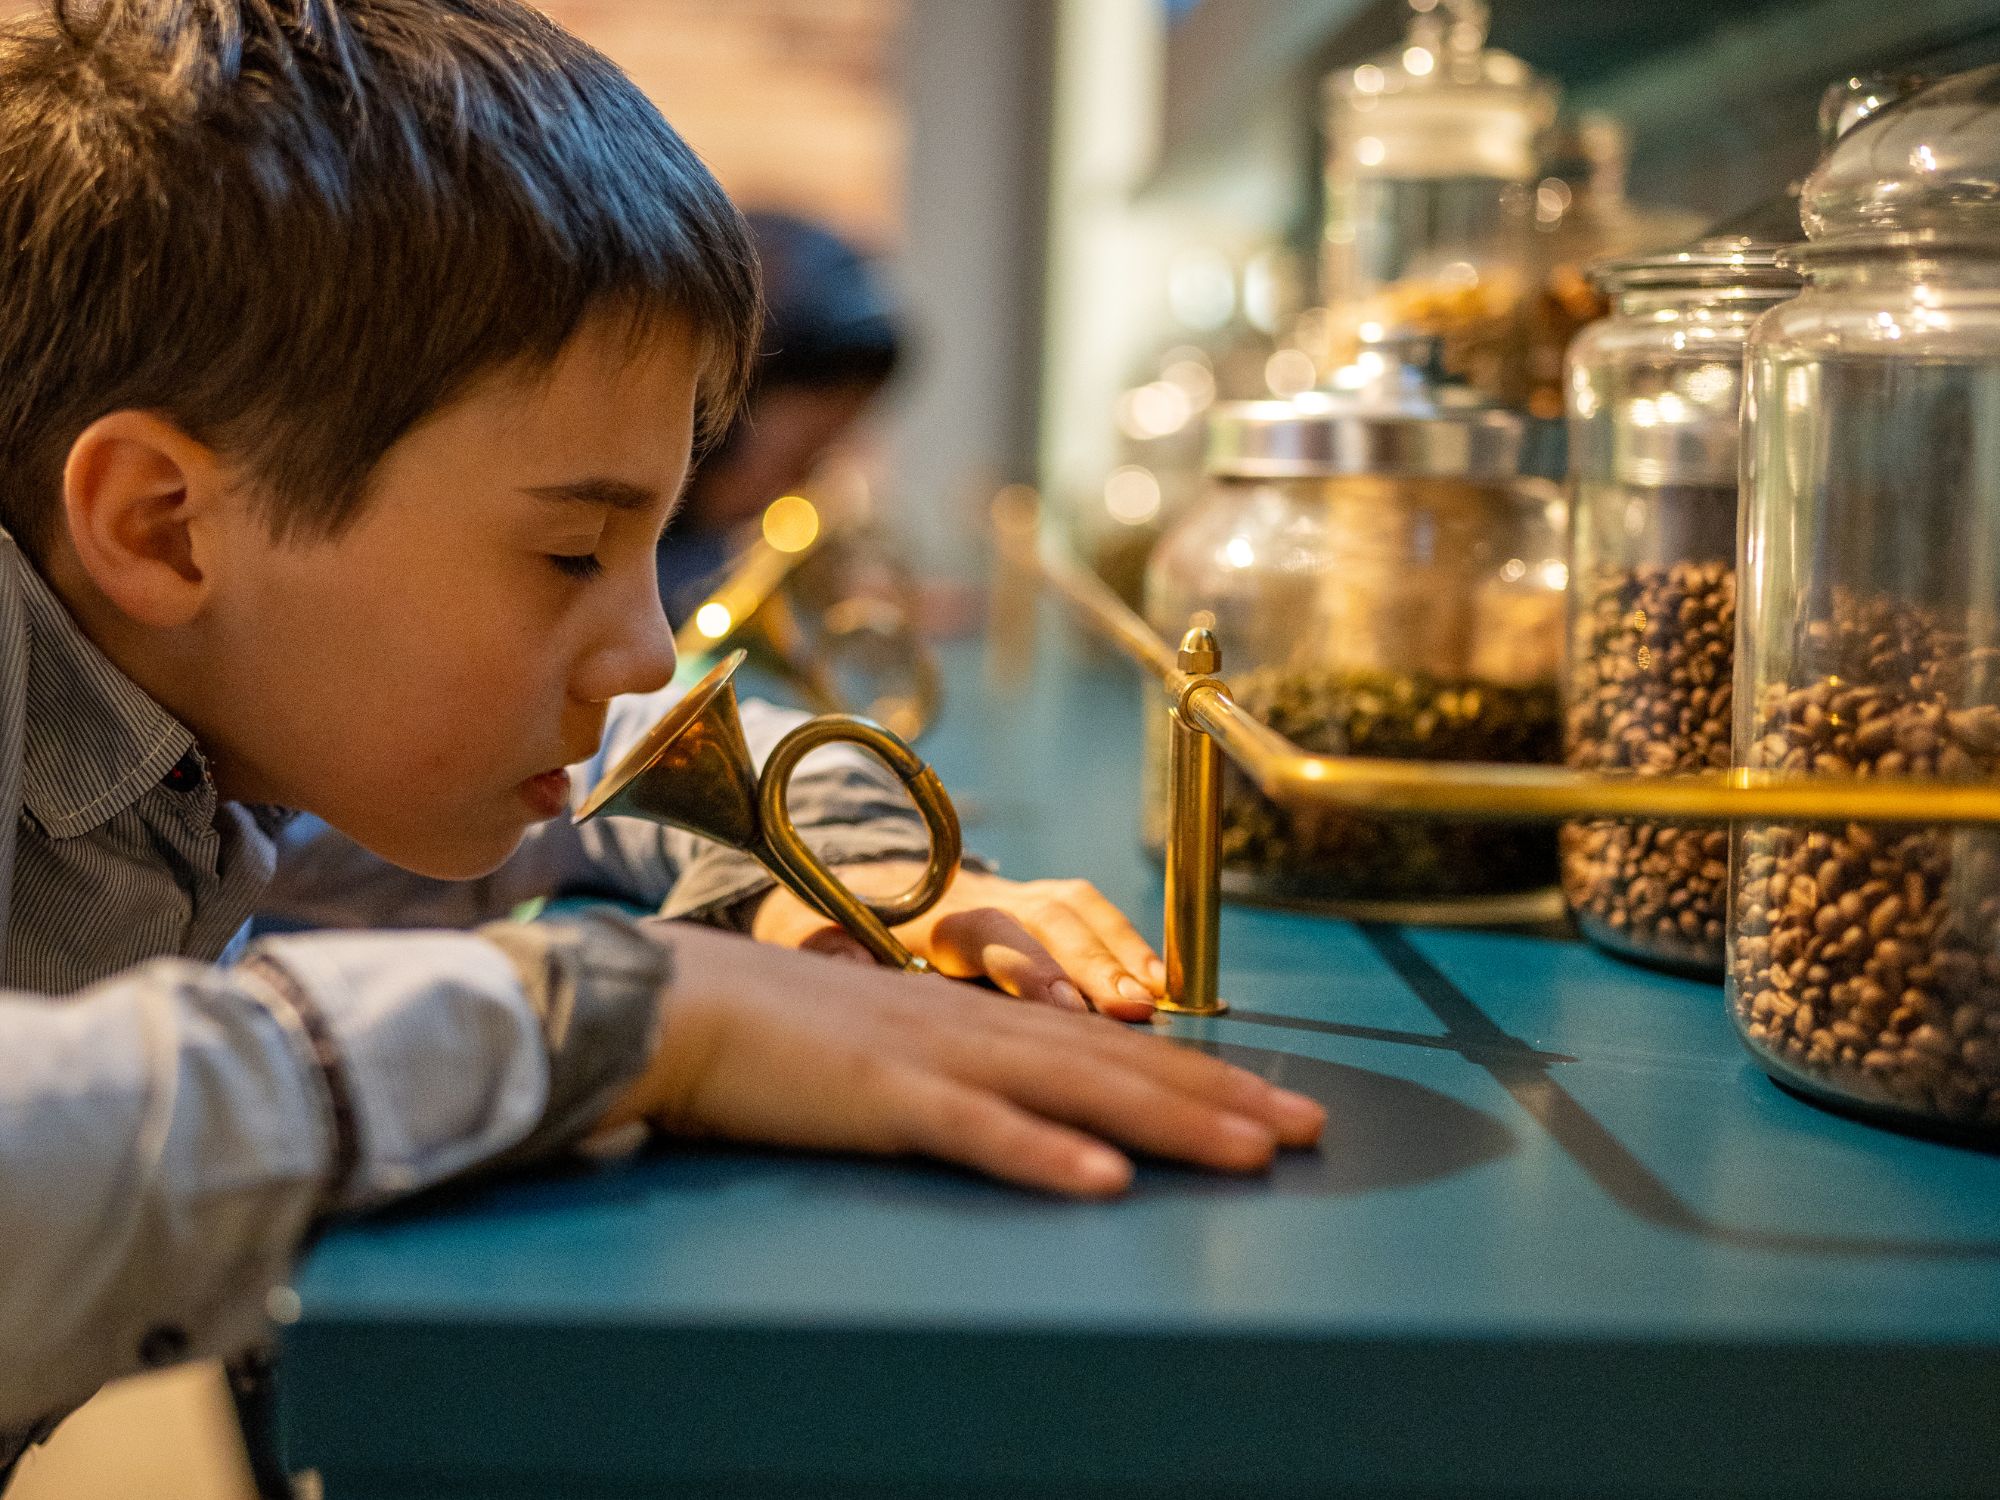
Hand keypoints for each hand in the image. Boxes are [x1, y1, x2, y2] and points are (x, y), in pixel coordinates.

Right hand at [598, 923, 1322, 1196]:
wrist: (680, 998)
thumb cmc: (780, 1029)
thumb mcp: (890, 1040)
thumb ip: (956, 1070)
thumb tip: (1022, 1110)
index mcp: (984, 1016)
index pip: (1113, 1048)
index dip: (1200, 1074)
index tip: (1271, 1105)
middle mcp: (980, 1025)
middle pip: (1122, 1064)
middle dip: (1222, 1097)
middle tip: (1308, 1130)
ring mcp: (936, 1057)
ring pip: (1076, 1090)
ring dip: (1170, 1122)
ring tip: (1250, 1153)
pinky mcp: (883, 1094)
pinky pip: (976, 1130)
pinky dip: (1043, 1155)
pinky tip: (1104, 1183)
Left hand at [751, 863, 1165, 1020]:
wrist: (845, 888)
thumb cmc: (830, 932)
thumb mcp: (813, 947)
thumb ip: (832, 957)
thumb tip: (844, 957)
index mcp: (928, 915)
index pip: (986, 934)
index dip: (1028, 969)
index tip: (1066, 1009)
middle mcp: (982, 897)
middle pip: (1049, 919)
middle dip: (1096, 964)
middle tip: (1135, 1009)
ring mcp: (1016, 897)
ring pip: (1079, 911)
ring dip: (1123, 952)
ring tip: (1158, 997)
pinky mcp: (1039, 909)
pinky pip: (1092, 915)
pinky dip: (1129, 944)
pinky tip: (1161, 984)